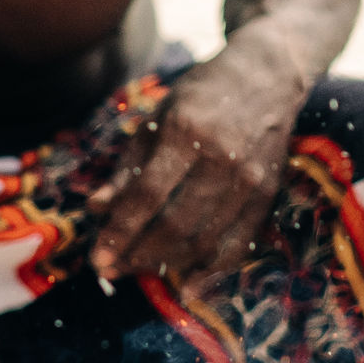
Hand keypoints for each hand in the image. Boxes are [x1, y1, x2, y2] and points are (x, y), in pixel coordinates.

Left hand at [84, 38, 308, 284]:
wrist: (268, 75)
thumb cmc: (202, 95)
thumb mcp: (157, 117)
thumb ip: (128, 166)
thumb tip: (95, 209)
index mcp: (186, 132)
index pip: (147, 195)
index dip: (120, 231)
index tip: (97, 257)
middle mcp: (221, 158)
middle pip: (174, 224)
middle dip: (137, 255)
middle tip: (111, 269)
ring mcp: (249, 180)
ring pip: (203, 239)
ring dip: (166, 264)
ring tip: (138, 270)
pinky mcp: (267, 194)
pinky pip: (239, 244)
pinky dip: (211, 271)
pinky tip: (187, 286)